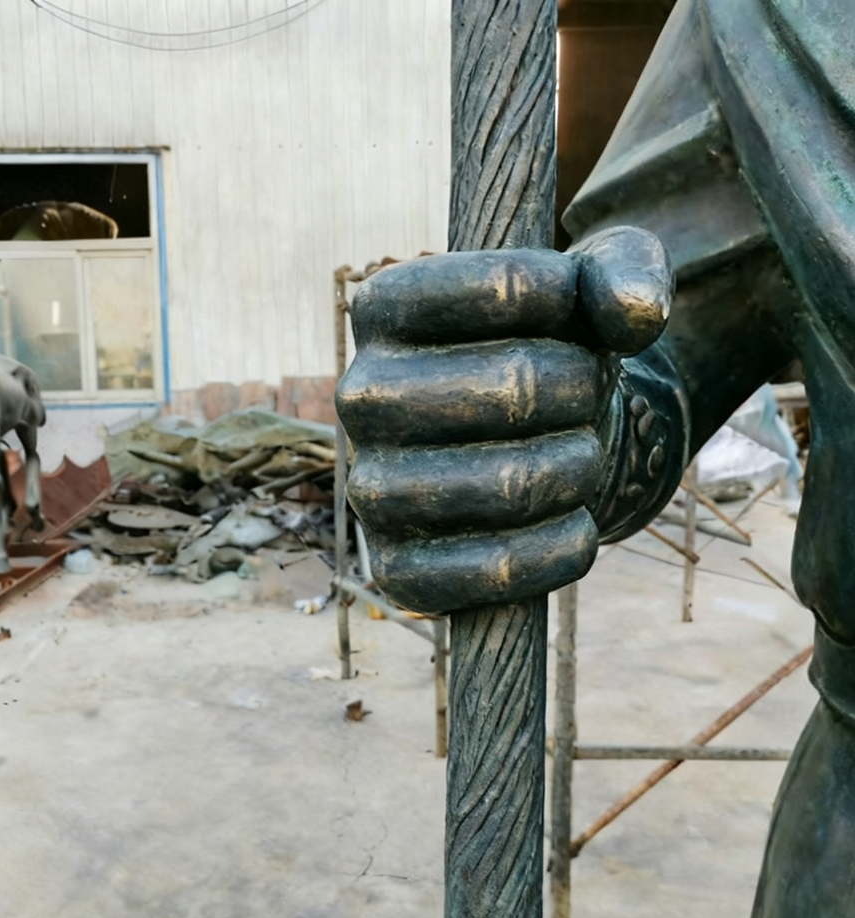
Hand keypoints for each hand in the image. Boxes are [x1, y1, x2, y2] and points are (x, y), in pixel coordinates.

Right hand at [336, 226, 673, 614]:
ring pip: (512, 484)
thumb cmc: (552, 350)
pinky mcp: (396, 569)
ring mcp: (370, 488)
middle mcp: (359, 395)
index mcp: (382, 307)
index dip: (571, 300)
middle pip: (516, 387)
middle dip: (583, 391)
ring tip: (580, 455)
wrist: (527, 445)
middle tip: (586, 395)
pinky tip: (573, 522)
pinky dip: (564, 547)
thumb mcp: (590, 289)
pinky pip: (498, 571)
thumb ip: (623, 270)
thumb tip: (633, 312)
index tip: (577, 314)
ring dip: (579, 468)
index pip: (503, 287)